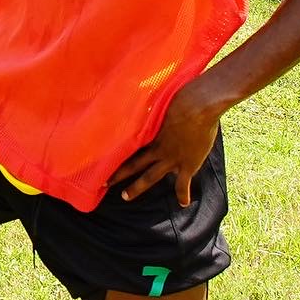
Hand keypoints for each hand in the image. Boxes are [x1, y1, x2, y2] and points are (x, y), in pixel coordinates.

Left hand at [108, 81, 221, 206]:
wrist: (198, 106)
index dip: (115, 153)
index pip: (127, 146)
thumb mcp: (158, 100)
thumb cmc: (180, 96)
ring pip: (149, 177)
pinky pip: (182, 184)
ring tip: (125, 197)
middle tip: (103, 184)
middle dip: (118, 175)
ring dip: (136, 188)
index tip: (101, 158)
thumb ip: (151, 105)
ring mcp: (170, 159)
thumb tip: (143, 95)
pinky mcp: (187, 165)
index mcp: (148, 133)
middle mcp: (156, 149)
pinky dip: (183, 195)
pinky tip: (183, 204)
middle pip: (132, 164)